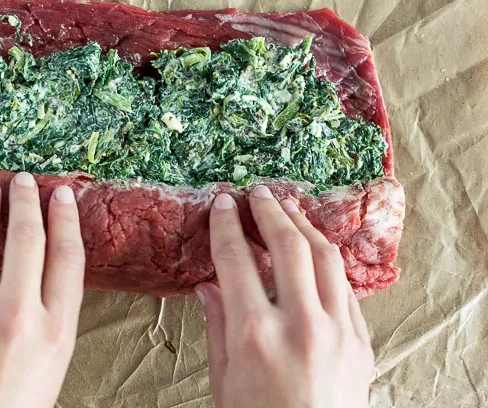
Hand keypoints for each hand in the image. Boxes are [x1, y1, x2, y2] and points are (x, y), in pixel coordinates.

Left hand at [0, 173, 85, 407]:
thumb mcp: (52, 370)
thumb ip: (52, 324)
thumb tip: (47, 281)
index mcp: (54, 330)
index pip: (66, 258)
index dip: (65, 221)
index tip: (61, 196)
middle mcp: (17, 315)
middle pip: (26, 242)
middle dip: (26, 204)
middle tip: (24, 179)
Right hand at [196, 185, 373, 407]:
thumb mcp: (222, 377)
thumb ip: (217, 324)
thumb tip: (209, 284)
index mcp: (254, 335)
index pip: (236, 260)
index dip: (226, 225)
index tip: (222, 204)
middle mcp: (299, 325)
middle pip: (288, 245)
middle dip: (269, 211)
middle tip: (257, 193)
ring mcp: (337, 331)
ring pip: (324, 257)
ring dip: (303, 225)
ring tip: (287, 207)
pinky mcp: (360, 341)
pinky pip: (344, 285)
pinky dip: (325, 259)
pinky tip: (313, 247)